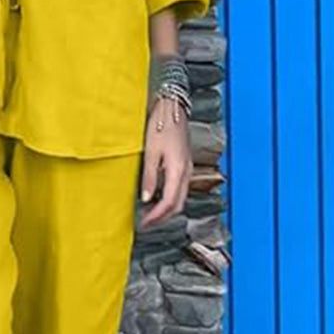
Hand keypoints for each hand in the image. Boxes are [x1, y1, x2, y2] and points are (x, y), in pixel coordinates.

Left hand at [139, 96, 192, 226]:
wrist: (172, 109)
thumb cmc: (161, 126)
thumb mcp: (151, 152)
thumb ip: (149, 177)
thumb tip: (146, 198)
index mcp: (178, 170)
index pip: (170, 202)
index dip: (157, 216)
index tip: (145, 224)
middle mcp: (186, 172)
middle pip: (178, 204)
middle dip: (162, 218)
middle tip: (146, 224)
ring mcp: (188, 169)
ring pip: (180, 198)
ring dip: (166, 209)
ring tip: (150, 214)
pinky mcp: (185, 165)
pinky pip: (180, 189)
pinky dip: (170, 198)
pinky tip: (157, 197)